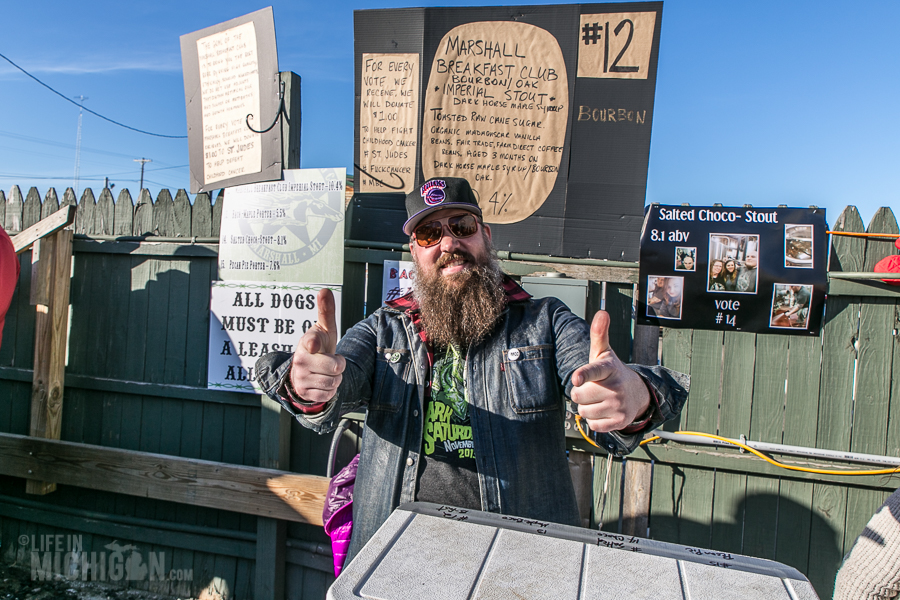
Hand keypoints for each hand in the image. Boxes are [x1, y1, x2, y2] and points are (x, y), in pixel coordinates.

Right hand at [289, 288, 345, 403]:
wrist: (306, 370)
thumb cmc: (319, 346)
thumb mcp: (324, 329)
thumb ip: (326, 311)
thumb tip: (324, 290)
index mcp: (306, 342)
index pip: (311, 342)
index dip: (314, 344)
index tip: (314, 344)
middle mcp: (301, 360)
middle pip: (336, 367)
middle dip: (340, 365)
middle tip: (332, 360)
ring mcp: (301, 377)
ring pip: (334, 382)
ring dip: (336, 378)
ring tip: (327, 371)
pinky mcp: (304, 393)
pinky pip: (329, 394)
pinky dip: (331, 390)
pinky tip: (323, 381)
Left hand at [570, 311, 650, 432]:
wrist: (637, 392)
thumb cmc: (612, 372)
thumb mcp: (603, 353)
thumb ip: (599, 334)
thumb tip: (602, 312)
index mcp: (608, 369)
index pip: (594, 371)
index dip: (584, 375)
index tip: (577, 378)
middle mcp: (615, 387)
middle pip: (579, 396)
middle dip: (580, 393)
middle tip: (592, 388)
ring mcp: (619, 405)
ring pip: (583, 412)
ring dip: (587, 408)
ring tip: (598, 399)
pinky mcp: (620, 421)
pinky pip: (593, 425)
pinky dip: (595, 420)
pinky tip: (604, 411)